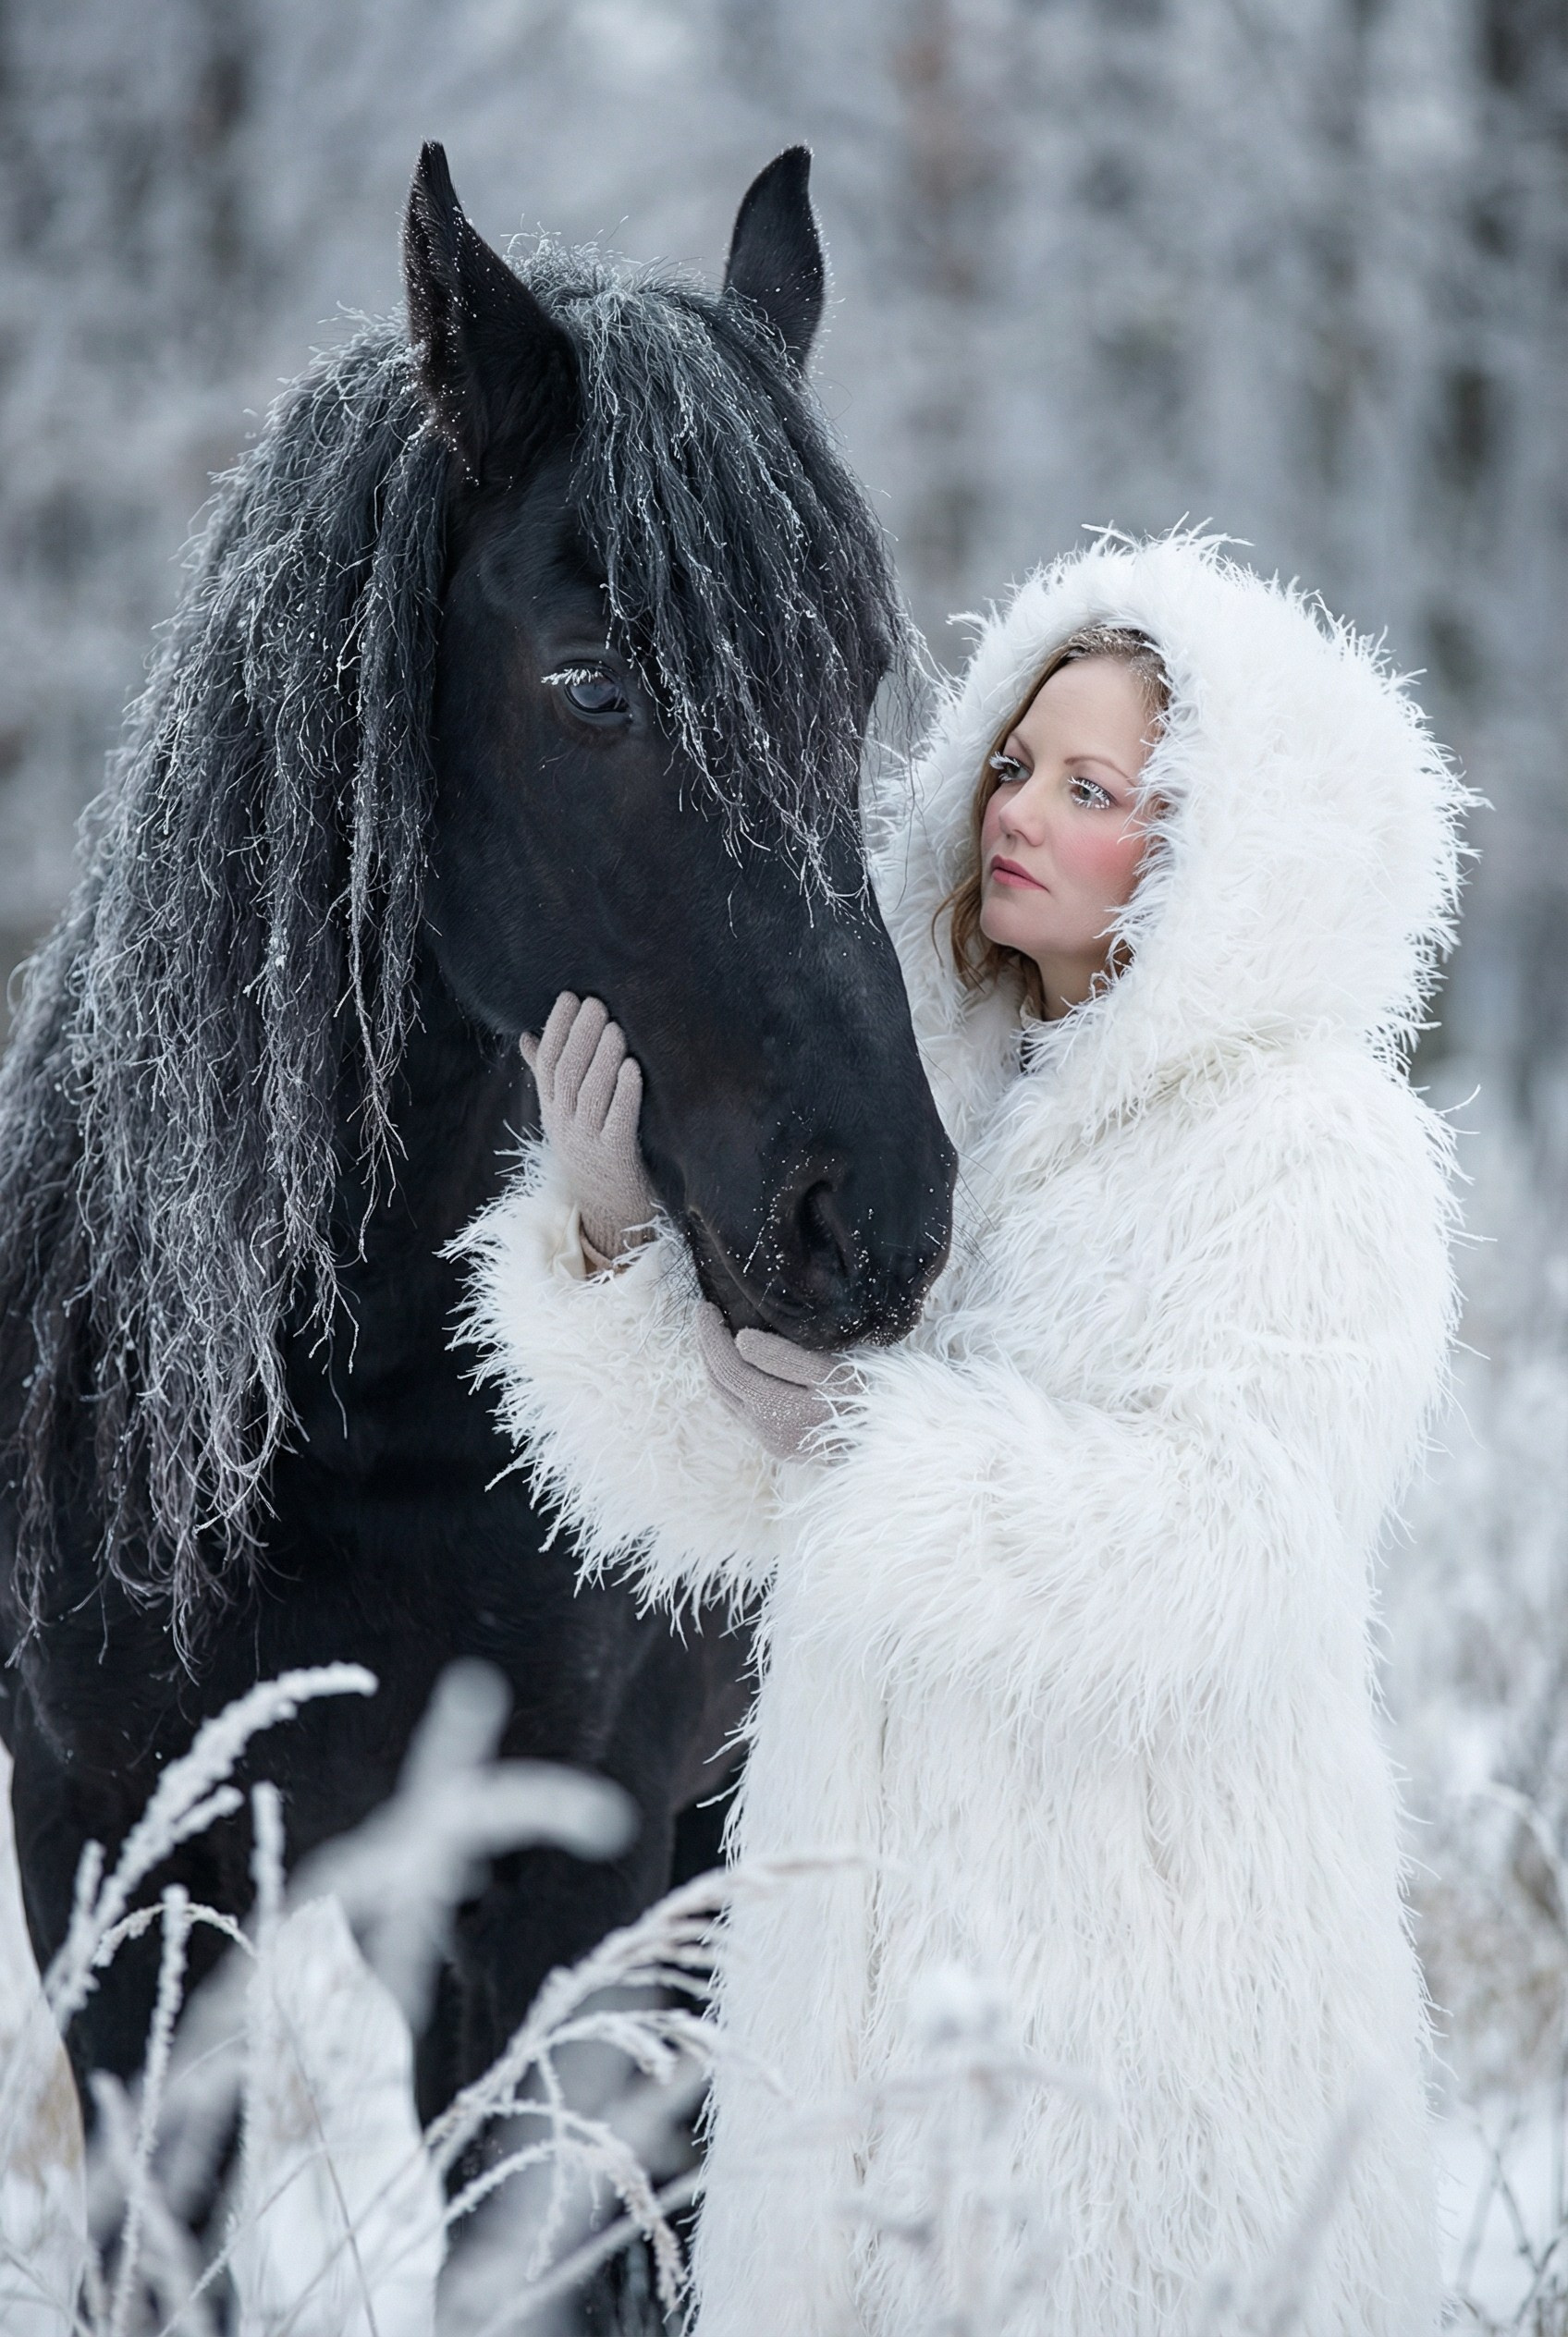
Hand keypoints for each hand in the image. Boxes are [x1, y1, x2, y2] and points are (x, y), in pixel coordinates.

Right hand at [521, 994, 654, 1266]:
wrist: (610, 1215)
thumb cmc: (594, 1155)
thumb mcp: (566, 1117)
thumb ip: (549, 1078)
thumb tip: (528, 1036)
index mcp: (554, 1111)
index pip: (547, 1063)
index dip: (556, 1028)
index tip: (569, 997)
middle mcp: (565, 1126)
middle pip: (567, 1074)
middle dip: (580, 1035)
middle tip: (596, 1004)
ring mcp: (588, 1143)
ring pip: (590, 1094)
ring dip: (602, 1058)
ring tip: (616, 1028)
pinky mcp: (615, 1159)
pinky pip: (617, 1122)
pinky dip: (625, 1093)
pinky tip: (633, 1069)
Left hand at [695, 1301, 851, 1461]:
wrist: (882, 1443)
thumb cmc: (862, 1401)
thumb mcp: (829, 1372)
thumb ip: (784, 1357)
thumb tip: (740, 1339)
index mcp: (772, 1408)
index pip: (726, 1367)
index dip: (710, 1336)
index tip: (705, 1306)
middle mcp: (762, 1427)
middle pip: (719, 1382)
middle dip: (707, 1347)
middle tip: (705, 1315)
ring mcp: (767, 1438)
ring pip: (726, 1397)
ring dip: (716, 1364)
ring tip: (714, 1336)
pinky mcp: (776, 1442)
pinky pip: (740, 1408)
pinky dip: (731, 1382)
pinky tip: (738, 1365)